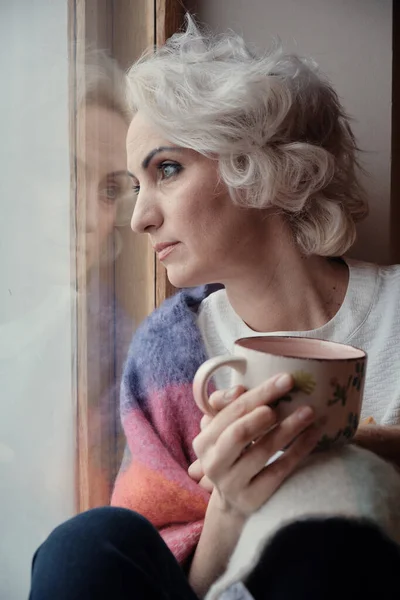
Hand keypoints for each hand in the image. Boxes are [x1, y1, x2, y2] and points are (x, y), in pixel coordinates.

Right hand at [191, 373, 320, 518]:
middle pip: (239, 432)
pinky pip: (279, 470)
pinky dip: (298, 450)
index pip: (230, 412)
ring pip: (262, 451)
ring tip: (309, 412)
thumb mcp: (223, 431)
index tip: (285, 379)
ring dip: (288, 428)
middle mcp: (213, 463)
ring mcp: (232, 483)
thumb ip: (226, 406)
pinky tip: (313, 435)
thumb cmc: (232, 454)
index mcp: (204, 441)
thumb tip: (239, 389)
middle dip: (267, 409)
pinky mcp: (253, 499)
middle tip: (293, 393)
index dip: (258, 394)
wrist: (233, 503)